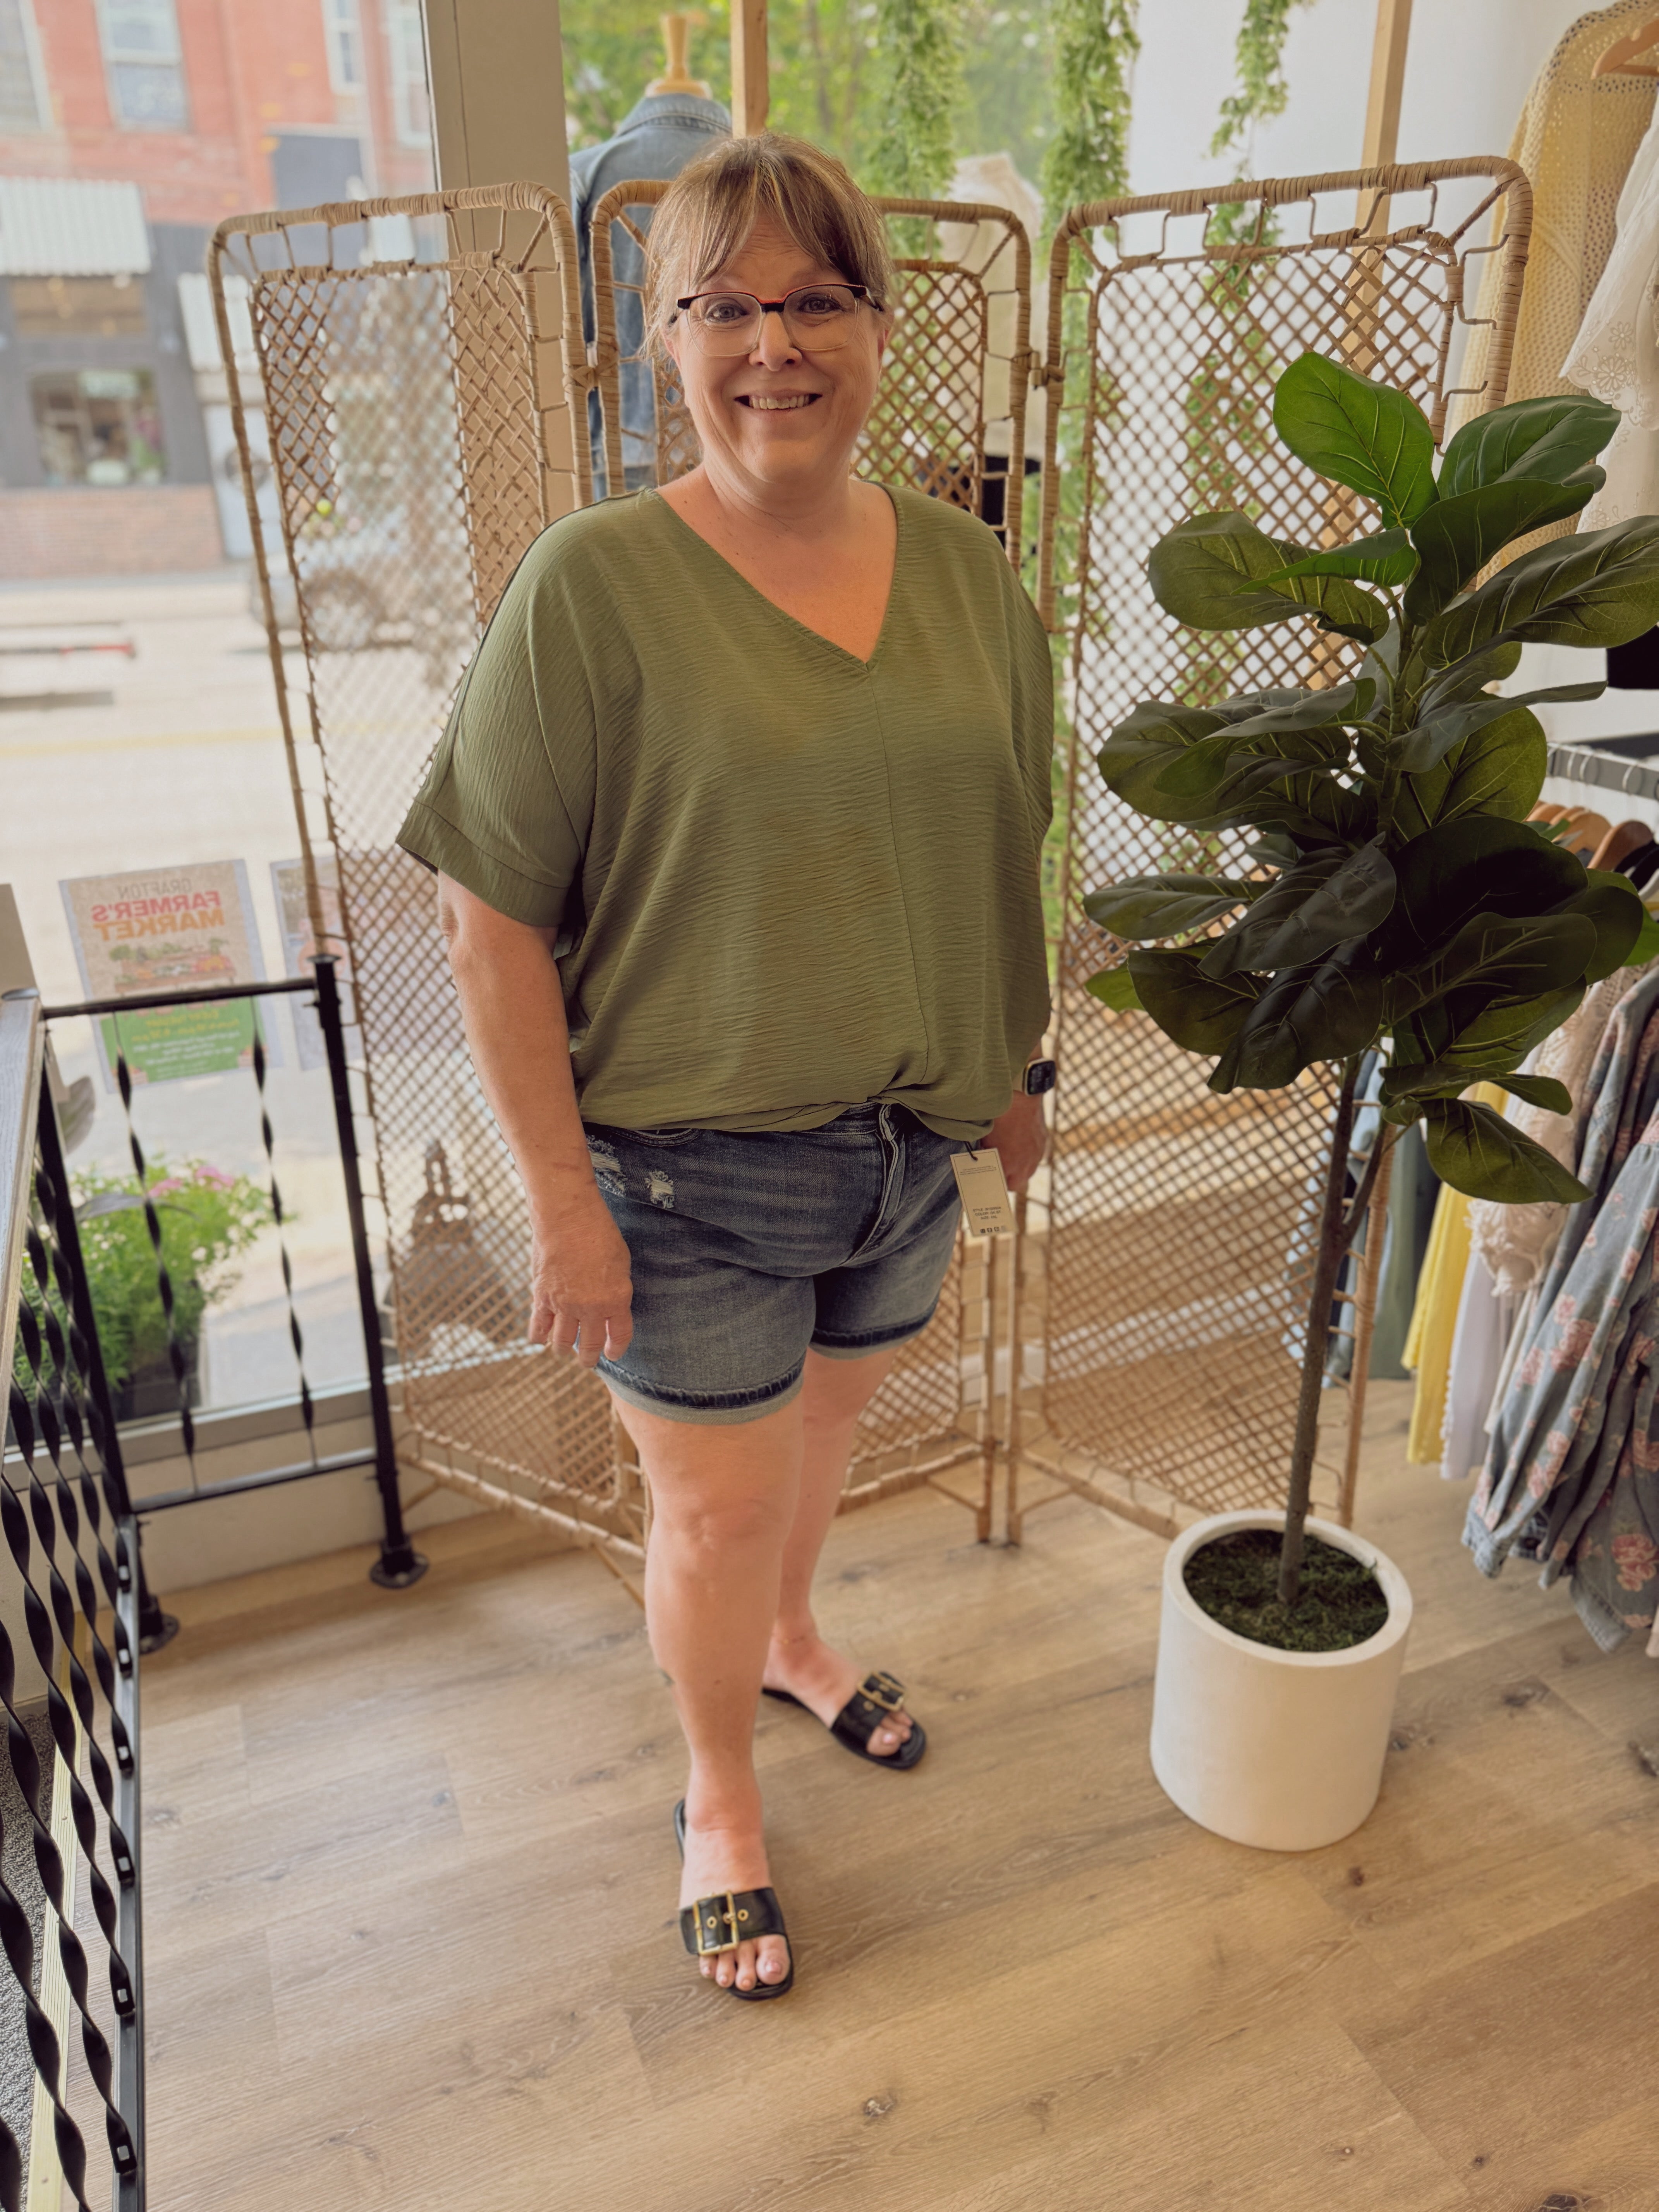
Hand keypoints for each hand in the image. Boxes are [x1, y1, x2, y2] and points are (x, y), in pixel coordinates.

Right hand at [527, 1185, 633, 1366]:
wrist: (568, 1217)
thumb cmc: (599, 1233)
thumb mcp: (621, 1263)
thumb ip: (616, 1290)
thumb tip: (612, 1307)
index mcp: (615, 1300)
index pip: (619, 1337)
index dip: (616, 1350)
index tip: (612, 1355)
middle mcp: (590, 1308)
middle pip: (589, 1345)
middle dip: (588, 1357)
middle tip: (587, 1361)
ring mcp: (564, 1305)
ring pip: (562, 1342)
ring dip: (564, 1350)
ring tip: (564, 1351)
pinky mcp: (541, 1297)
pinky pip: (538, 1327)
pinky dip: (539, 1337)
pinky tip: (541, 1339)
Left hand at [983, 1089, 1046, 1193]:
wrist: (1020, 1099)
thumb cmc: (1000, 1118)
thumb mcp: (987, 1139)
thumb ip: (989, 1155)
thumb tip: (986, 1162)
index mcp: (1009, 1165)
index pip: (1005, 1186)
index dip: (999, 1182)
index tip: (993, 1177)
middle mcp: (1026, 1164)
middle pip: (1018, 1183)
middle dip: (1010, 1179)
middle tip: (1002, 1170)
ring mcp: (1036, 1154)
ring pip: (1029, 1171)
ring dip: (1021, 1168)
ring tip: (1012, 1157)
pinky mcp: (1044, 1143)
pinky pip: (1036, 1156)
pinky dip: (1029, 1154)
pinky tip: (1022, 1144)